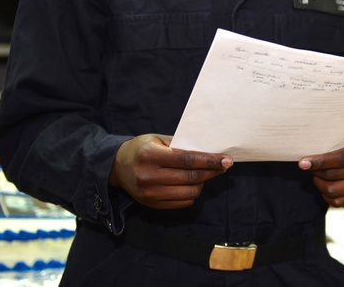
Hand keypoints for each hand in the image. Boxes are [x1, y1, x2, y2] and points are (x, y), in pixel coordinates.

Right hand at [109, 134, 232, 208]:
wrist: (117, 166)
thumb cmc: (142, 148)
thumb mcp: (158, 139)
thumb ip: (181, 145)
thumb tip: (209, 152)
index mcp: (151, 156)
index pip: (188, 160)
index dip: (210, 161)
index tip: (227, 160)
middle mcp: (149, 176)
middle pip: (191, 177)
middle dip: (212, 172)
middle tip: (223, 166)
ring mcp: (150, 193)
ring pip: (189, 193)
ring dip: (203, 183)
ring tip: (206, 174)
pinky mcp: (151, 204)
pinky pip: (182, 203)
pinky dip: (193, 193)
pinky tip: (194, 184)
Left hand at [298, 133, 343, 207]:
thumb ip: (331, 141)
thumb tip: (306, 150)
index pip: (341, 158)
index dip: (320, 161)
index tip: (302, 163)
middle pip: (334, 175)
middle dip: (316, 170)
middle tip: (306, 165)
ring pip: (333, 190)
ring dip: (319, 182)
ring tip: (316, 173)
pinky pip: (336, 201)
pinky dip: (325, 194)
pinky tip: (323, 183)